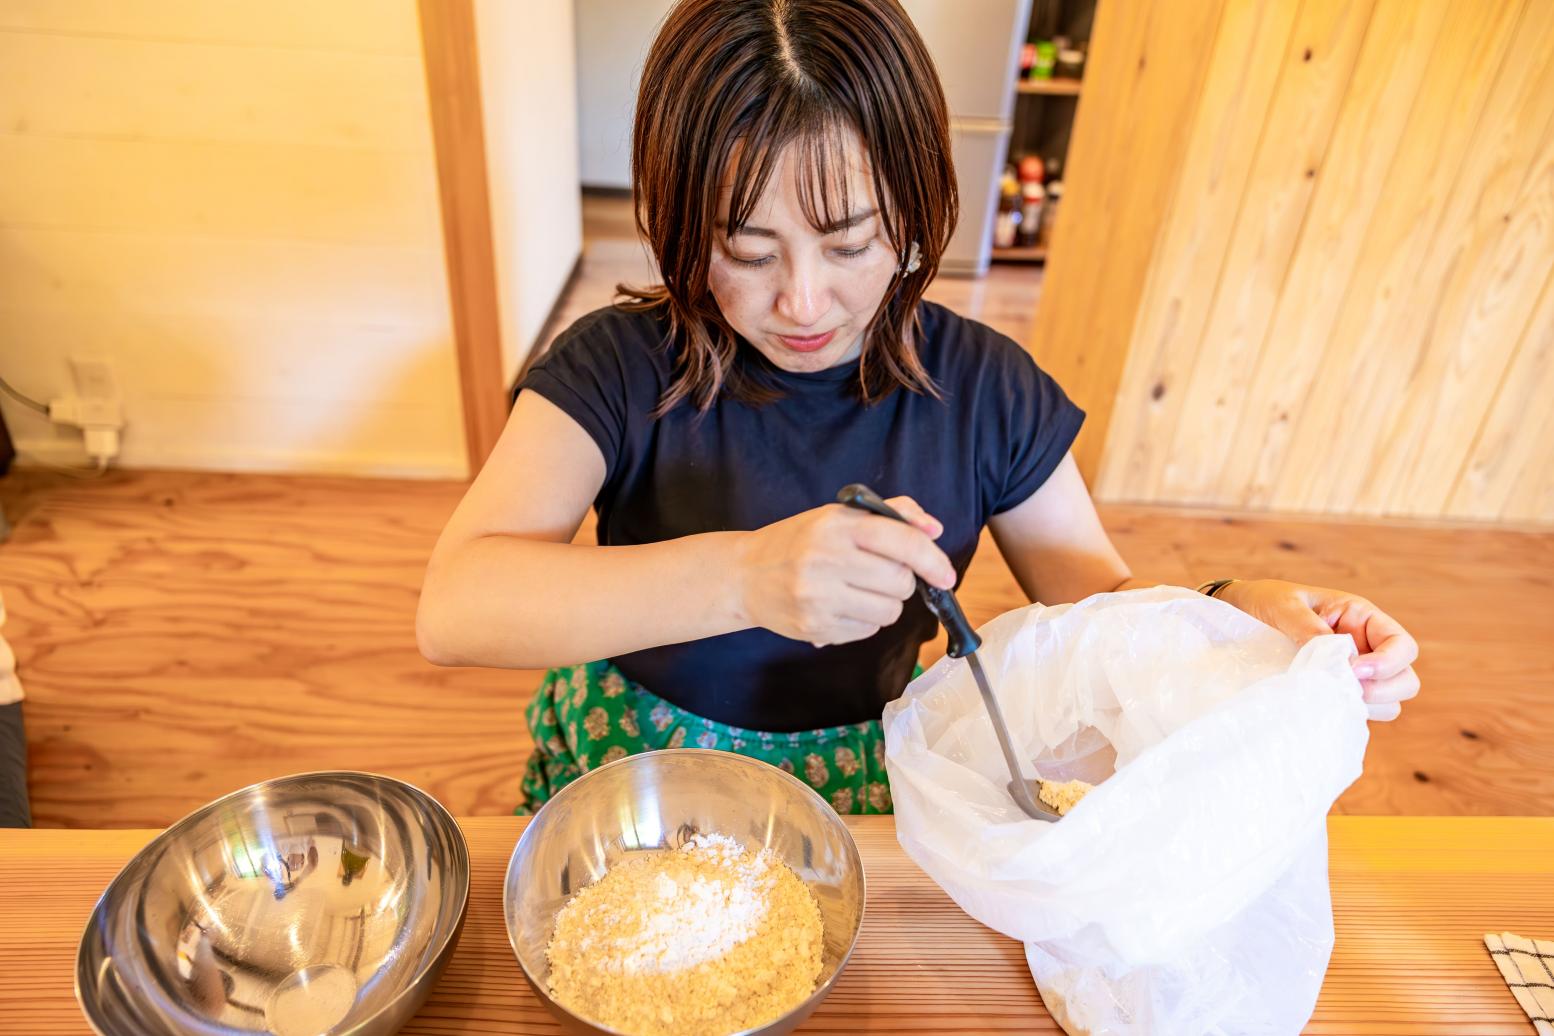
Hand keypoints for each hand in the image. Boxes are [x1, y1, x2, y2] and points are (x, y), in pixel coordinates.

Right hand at [736, 496, 954, 646]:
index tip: (946, 574)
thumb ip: (892, 515)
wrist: (745, 574)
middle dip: (900, 580)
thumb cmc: (799, 541)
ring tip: (858, 590)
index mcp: (837, 525)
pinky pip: (867, 631)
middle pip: (900, 582)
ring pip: (888, 612)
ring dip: (884, 604)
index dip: (932, 559)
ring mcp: (819, 597)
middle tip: (878, 574)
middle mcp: (827, 559)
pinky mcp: (815, 627)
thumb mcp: (839, 515)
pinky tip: (841, 606)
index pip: (901, 542)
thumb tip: (935, 529)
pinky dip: (864, 621)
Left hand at [1216, 579, 1419, 721]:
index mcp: (1362, 618)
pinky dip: (1350, 713)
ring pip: (1389, 702)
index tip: (1354, 670)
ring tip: (1330, 695)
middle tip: (1344, 687)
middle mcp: (1367, 647)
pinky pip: (1362, 712)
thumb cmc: (1267, 601)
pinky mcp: (1338, 691)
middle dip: (1383, 689)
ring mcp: (1356, 673)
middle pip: (1406, 679)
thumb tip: (1334, 656)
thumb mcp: (1284, 606)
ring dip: (1368, 705)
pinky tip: (1322, 704)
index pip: (1402, 645)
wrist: (1242, 614)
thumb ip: (1307, 626)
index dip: (1388, 662)